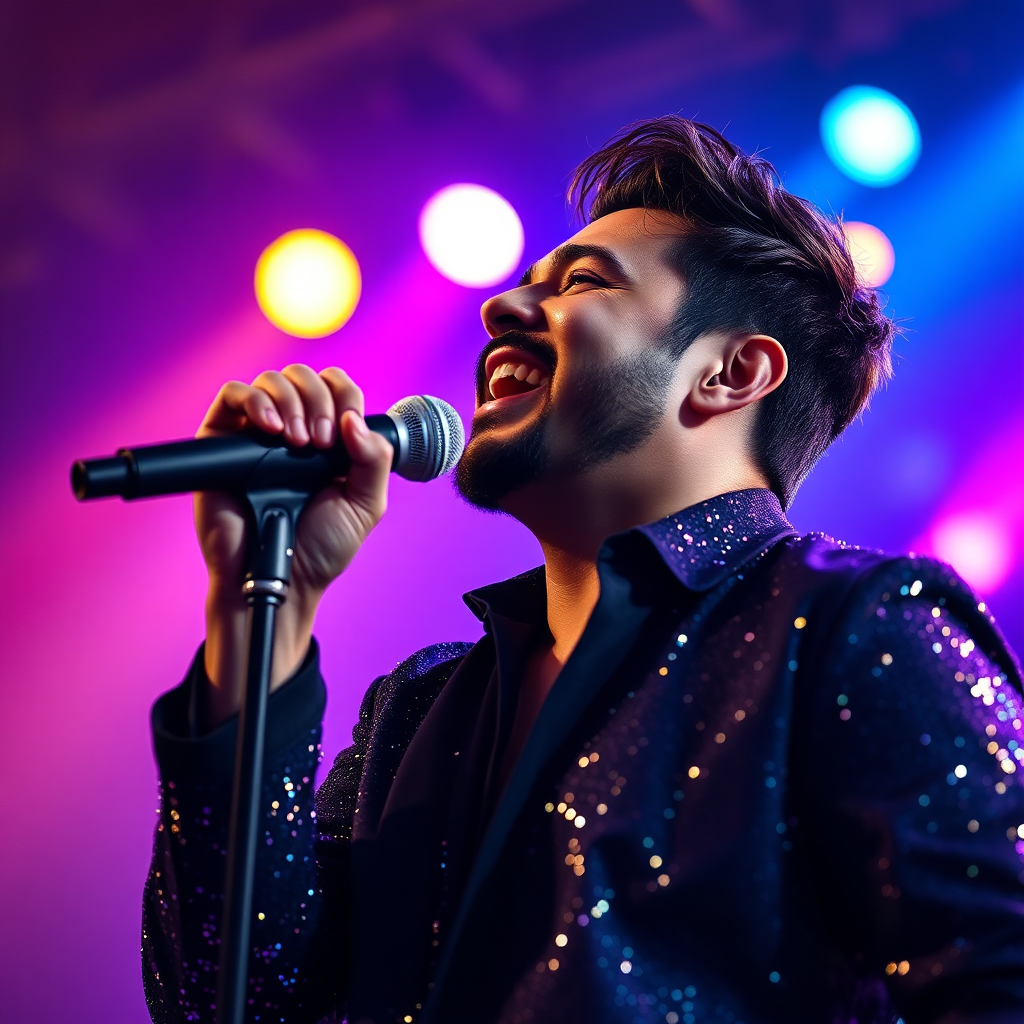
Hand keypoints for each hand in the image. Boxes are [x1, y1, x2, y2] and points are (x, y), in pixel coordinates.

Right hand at [194, 365, 392, 724]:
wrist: (280, 578)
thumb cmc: (320, 548)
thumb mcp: (365, 504)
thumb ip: (374, 460)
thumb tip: (355, 420)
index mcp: (330, 440)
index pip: (338, 389)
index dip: (346, 395)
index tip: (349, 427)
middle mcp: (293, 430)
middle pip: (306, 376)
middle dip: (320, 400)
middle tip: (321, 442)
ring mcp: (256, 433)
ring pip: (272, 380)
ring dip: (291, 401)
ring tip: (296, 441)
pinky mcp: (221, 440)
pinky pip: (231, 394)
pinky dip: (254, 400)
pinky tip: (270, 429)